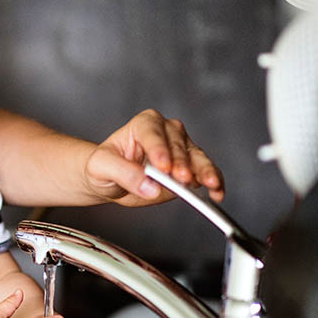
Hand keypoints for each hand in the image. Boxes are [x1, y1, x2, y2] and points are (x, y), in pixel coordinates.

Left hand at [84, 109, 224, 205]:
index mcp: (144, 124)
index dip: (159, 149)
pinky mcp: (191, 167)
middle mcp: (167, 132)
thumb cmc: (104, 167)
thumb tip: (149, 186)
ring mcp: (181, 148)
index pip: (153, 134)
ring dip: (204, 171)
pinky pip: (206, 172)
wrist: (111, 180)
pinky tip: (217, 192)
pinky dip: (214, 182)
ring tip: (210, 184)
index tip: (162, 167)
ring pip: (197, 158)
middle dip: (181, 164)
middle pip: (178, 145)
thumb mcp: (101, 168)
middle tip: (181, 180)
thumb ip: (123, 173)